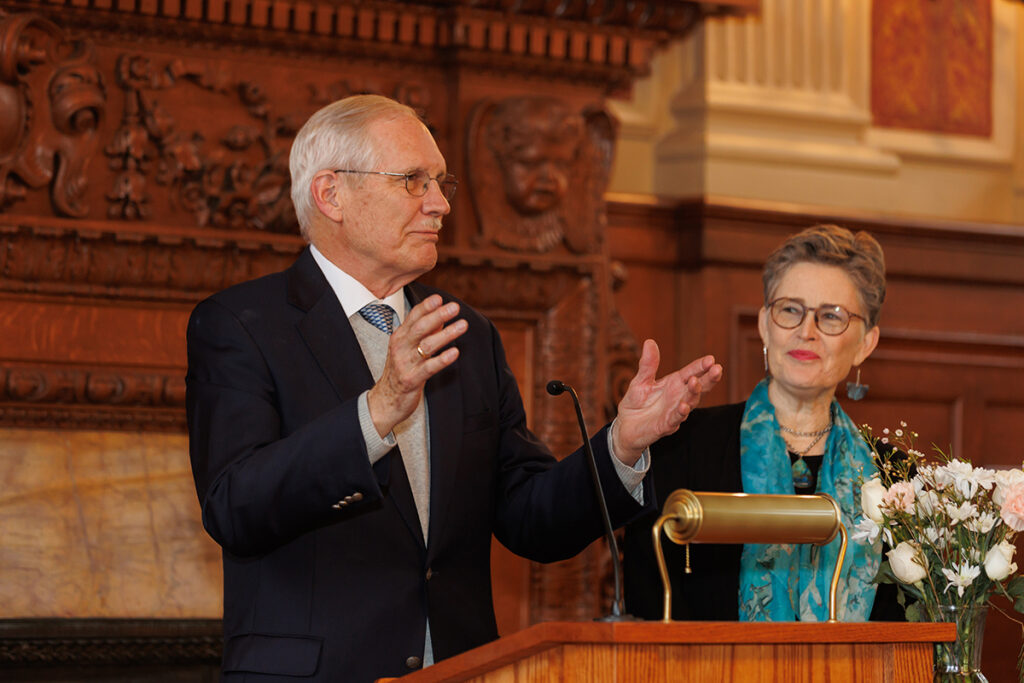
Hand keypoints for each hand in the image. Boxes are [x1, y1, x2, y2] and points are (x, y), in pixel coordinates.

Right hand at [366, 295, 467, 436]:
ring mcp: (405, 363)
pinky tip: (455, 352)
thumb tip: (441, 318)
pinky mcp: (412, 379)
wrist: (385, 400)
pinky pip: (429, 367)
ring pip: (427, 345)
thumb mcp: (408, 348)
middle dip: (438, 315)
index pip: (413, 317)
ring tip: (462, 325)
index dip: (426, 306)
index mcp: (399, 337)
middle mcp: (400, 347)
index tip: (440, 298)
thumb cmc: (400, 370)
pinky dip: (443, 359)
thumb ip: (424, 333)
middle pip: (420, 327)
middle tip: (455, 307)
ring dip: (446, 334)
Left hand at [611, 339, 722, 464]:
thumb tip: (650, 342)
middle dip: (708, 379)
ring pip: (690, 402)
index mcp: (675, 384)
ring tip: (695, 382)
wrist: (626, 426)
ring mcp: (675, 412)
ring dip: (694, 393)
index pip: (691, 373)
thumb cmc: (636, 402)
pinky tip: (683, 406)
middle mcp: (679, 397)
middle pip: (698, 387)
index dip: (701, 367)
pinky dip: (680, 413)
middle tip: (717, 369)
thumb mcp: (641, 380)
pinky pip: (675, 419)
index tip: (711, 359)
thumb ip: (648, 364)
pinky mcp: (666, 426)